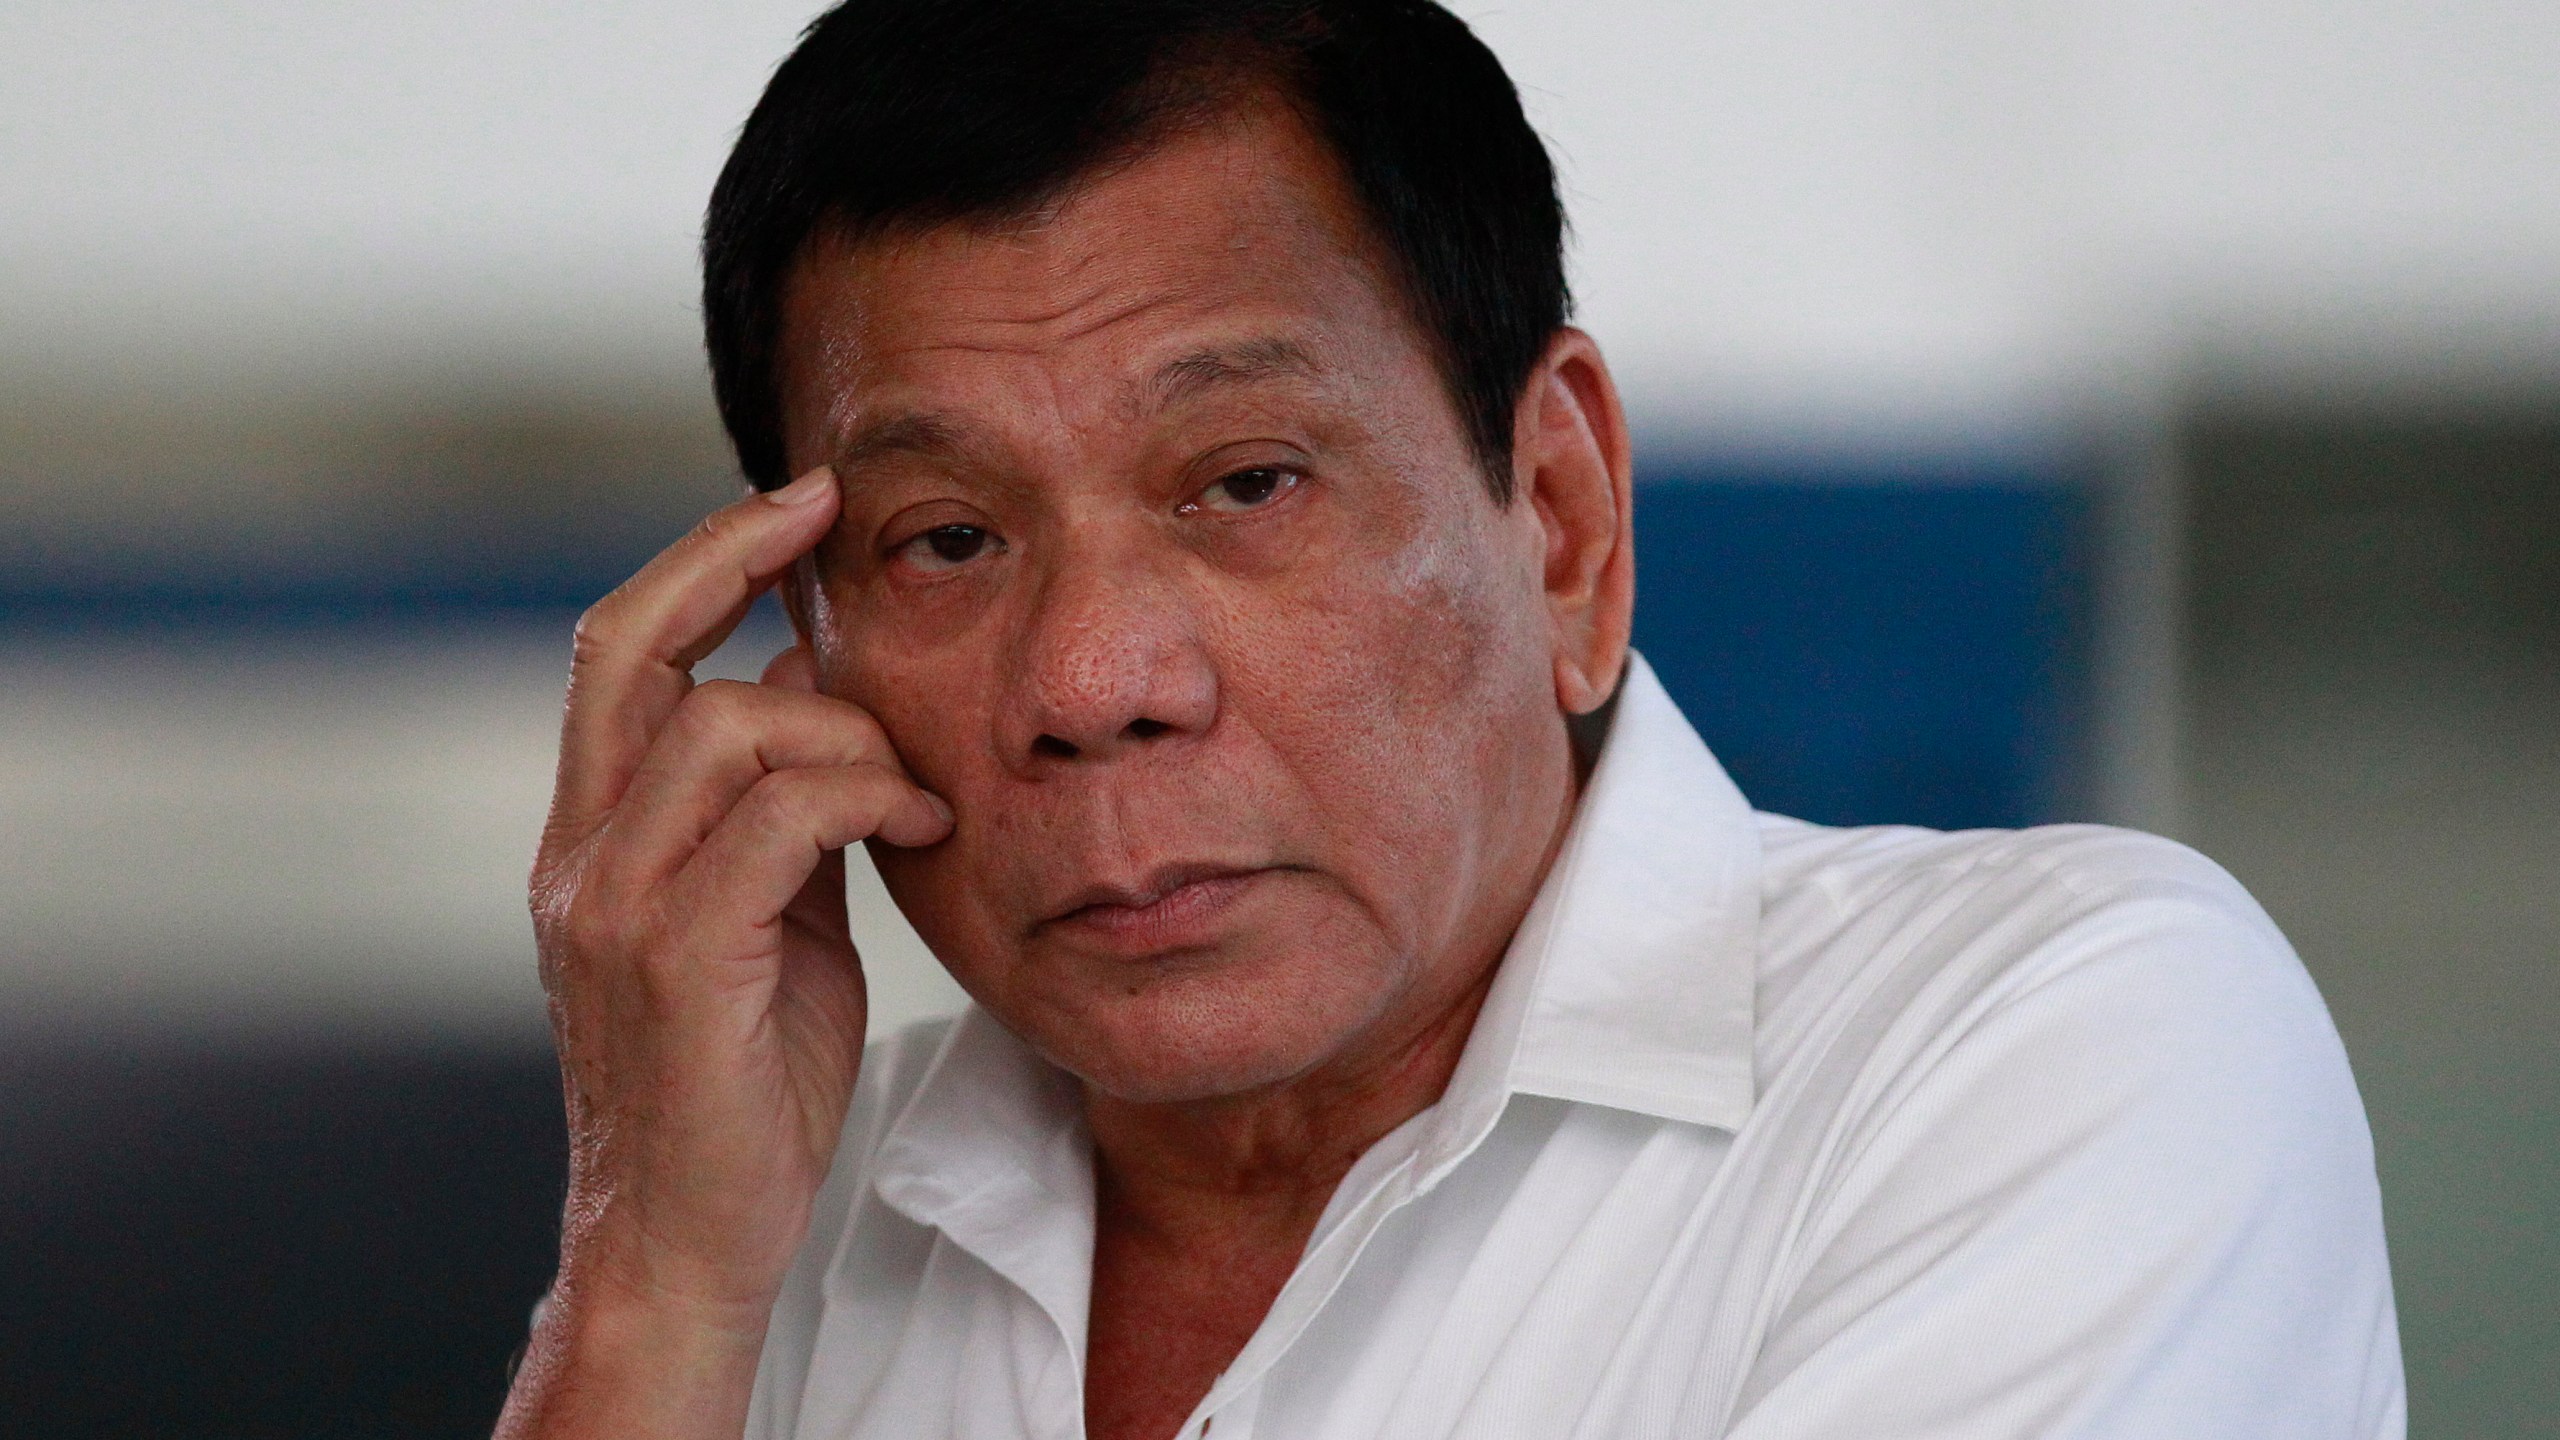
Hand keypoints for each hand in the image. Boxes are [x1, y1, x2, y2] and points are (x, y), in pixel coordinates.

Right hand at [497, 468, 952, 1437]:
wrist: (690, 1236)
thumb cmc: (742, 1083)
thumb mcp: (765, 921)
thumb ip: (780, 817)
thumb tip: (824, 702)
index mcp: (591, 837)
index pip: (617, 652)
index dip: (701, 561)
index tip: (793, 504)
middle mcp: (578, 853)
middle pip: (633, 646)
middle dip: (739, 561)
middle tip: (836, 526)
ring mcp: (612, 901)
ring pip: (726, 725)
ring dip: (847, 733)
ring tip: (916, 789)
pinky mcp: (672, 954)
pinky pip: (781, 816)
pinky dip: (867, 797)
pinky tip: (924, 831)